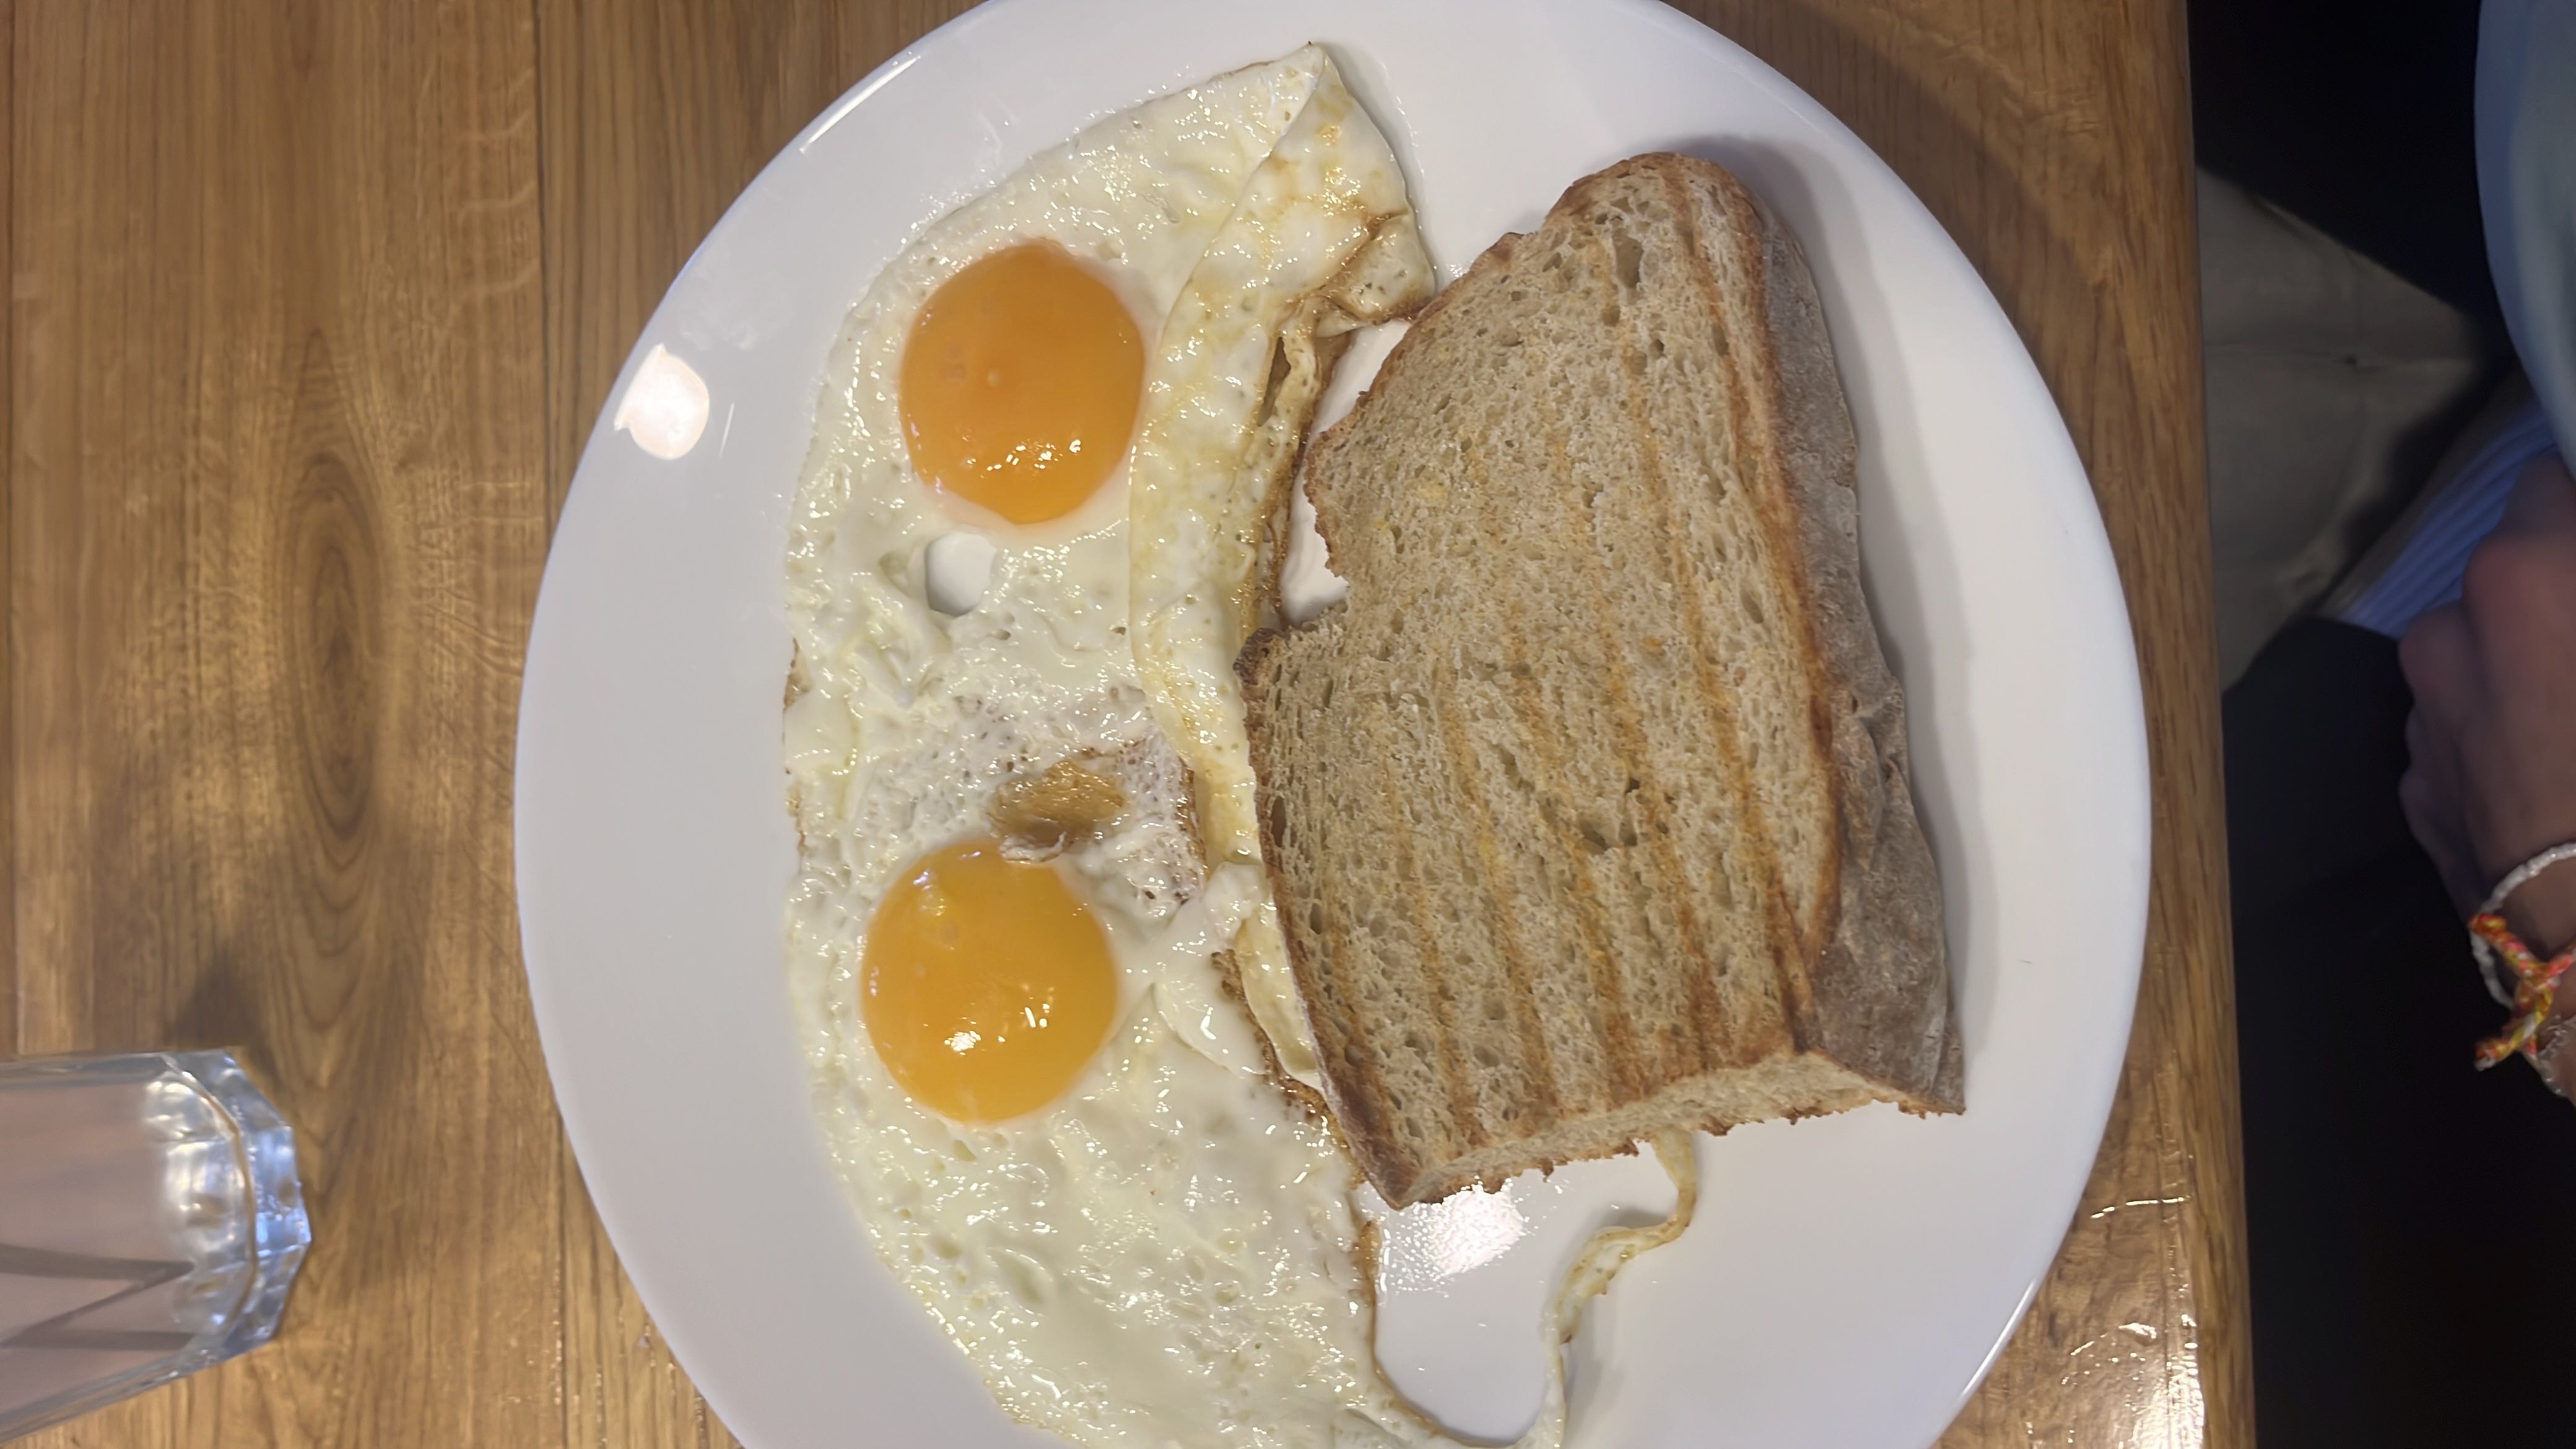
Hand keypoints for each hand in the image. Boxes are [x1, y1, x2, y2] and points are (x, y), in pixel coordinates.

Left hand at [2398, 452, 2575, 959]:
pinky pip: (2468, 737)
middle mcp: (2445, 637)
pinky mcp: (2418, 793)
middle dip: (2563, 603)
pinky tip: (2558, 783)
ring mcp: (2421, 721)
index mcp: (2521, 581)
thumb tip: (2571, 589)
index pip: (2545, 487)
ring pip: (2480, 663)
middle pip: (2512, 581)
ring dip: (2529, 674)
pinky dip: (2507, 741)